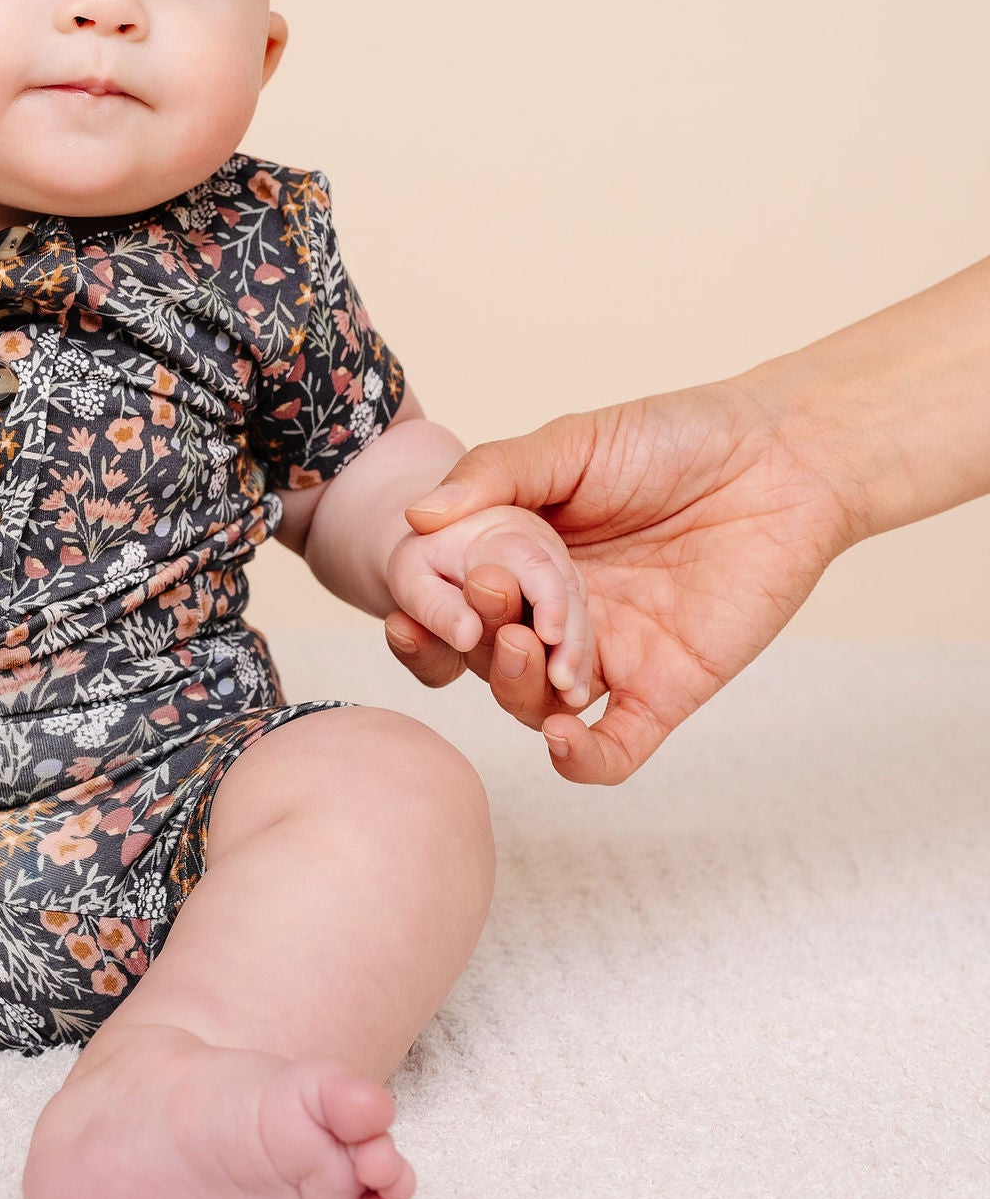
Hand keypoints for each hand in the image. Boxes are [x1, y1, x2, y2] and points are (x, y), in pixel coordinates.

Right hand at [384, 381, 851, 785]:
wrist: (783, 458)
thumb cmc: (677, 438)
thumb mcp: (572, 443)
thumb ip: (495, 472)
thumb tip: (416, 516)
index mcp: (522, 559)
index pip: (453, 604)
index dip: (426, 613)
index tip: (417, 605)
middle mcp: (555, 614)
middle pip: (484, 660)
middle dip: (474, 642)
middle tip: (493, 602)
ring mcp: (608, 656)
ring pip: (534, 707)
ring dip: (516, 690)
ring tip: (529, 646)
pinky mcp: (665, 689)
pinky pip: (612, 748)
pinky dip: (580, 760)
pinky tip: (563, 739)